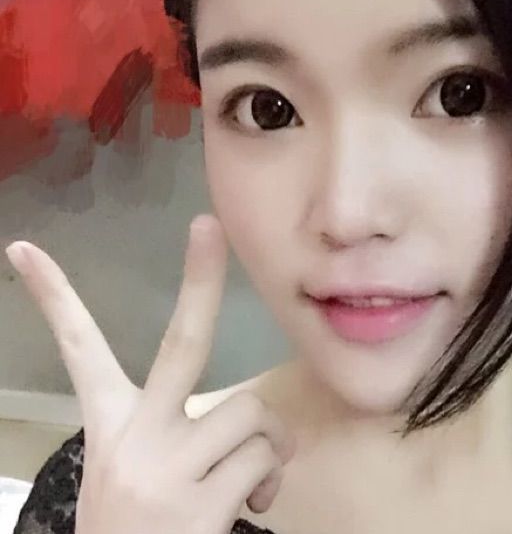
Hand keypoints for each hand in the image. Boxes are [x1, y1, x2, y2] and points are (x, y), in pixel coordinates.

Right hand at [5, 214, 294, 533]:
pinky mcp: (197, 507)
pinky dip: (270, 481)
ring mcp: (165, 471)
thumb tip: (265, 428)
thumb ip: (192, 435)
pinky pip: (264, 460)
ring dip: (266, 446)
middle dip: (200, 279)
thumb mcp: (142, 476)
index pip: (79, 350)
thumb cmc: (138, 530)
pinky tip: (248, 507)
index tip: (25, 250)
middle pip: (182, 342)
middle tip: (207, 226)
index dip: (54, 299)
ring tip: (247, 478)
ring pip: (251, 414)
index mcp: (110, 426)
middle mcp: (134, 438)